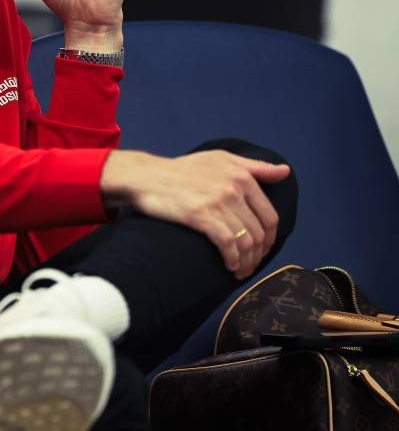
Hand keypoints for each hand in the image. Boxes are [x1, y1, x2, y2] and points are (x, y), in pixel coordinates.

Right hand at [100, 149, 291, 279]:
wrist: (147, 177)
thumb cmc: (182, 169)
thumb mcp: (220, 159)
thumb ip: (254, 166)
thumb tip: (284, 171)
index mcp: (242, 176)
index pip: (270, 215)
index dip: (269, 239)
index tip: (261, 251)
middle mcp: (234, 188)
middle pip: (260, 232)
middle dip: (258, 256)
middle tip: (250, 267)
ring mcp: (218, 202)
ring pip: (246, 242)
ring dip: (246, 263)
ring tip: (239, 271)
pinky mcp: (201, 216)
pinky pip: (228, 244)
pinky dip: (232, 260)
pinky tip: (229, 266)